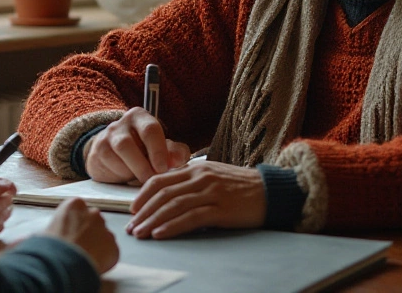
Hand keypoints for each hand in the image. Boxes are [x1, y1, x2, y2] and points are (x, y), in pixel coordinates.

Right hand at [39, 197, 118, 272]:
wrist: (63, 264)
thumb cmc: (49, 248)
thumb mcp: (40, 236)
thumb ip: (40, 234)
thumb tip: (20, 242)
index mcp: (74, 205)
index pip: (78, 209)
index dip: (74, 223)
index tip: (69, 233)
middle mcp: (93, 212)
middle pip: (93, 221)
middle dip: (88, 232)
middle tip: (78, 246)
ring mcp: (106, 228)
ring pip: (103, 236)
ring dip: (97, 245)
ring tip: (84, 257)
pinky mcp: (114, 246)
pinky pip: (111, 251)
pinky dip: (105, 258)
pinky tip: (93, 263)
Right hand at [84, 108, 190, 183]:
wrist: (115, 153)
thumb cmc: (144, 150)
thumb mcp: (162, 149)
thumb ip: (175, 152)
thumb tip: (177, 160)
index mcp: (140, 117)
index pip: (150, 129)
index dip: (158, 150)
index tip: (164, 168)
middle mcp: (121, 123)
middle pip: (128, 143)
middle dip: (142, 165)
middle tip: (152, 180)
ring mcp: (106, 136)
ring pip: (117, 155)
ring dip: (132, 171)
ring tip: (142, 180)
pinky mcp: (97, 151)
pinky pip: (108, 164)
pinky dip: (120, 174)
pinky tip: (128, 177)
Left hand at [126, 161, 265, 239]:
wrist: (270, 191)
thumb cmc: (240, 186)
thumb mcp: (213, 176)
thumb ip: (191, 181)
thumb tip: (167, 194)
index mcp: (196, 168)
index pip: (161, 179)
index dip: (143, 195)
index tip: (133, 209)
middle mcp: (200, 178)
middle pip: (163, 194)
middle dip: (144, 212)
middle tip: (131, 227)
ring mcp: (211, 193)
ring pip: (173, 206)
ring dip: (153, 221)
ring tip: (141, 233)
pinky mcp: (221, 210)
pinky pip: (191, 218)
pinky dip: (173, 226)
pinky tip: (161, 233)